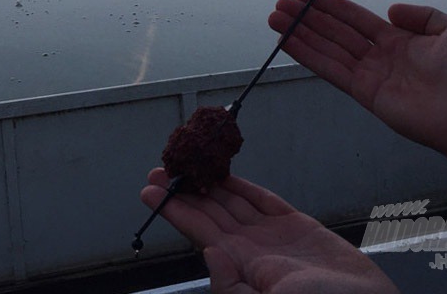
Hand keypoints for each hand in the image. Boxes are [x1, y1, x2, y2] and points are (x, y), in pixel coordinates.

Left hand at [140, 169, 397, 293]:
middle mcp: (250, 253)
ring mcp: (273, 239)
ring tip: (182, 164)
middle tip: (158, 169)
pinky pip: (263, 201)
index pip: (197, 234)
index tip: (149, 192)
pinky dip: (244, 187)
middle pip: (209, 215)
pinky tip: (224, 174)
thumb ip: (234, 287)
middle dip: (183, 192)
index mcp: (240, 271)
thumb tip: (209, 253)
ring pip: (232, 204)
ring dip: (207, 184)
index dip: (174, 211)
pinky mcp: (297, 228)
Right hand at [268, 0, 446, 155]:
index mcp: (398, 40)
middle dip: (307, 18)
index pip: (355, 19)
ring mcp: (369, 75)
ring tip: (275, 20)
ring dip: (300, 34)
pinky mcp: (364, 94)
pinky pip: (331, 71)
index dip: (330, 6)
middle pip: (335, 32)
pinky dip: (308, 56)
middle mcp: (378, 56)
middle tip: (280, 5)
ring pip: (327, 49)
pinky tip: (288, 43)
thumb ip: (423, 15)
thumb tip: (391, 10)